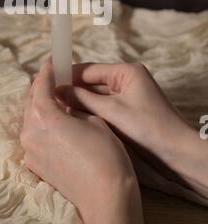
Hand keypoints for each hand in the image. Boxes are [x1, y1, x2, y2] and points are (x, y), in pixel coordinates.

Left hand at [21, 59, 142, 223]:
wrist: (106, 196)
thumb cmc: (106, 155)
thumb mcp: (93, 120)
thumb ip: (74, 106)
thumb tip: (65, 100)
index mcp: (45, 116)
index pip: (41, 84)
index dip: (47, 69)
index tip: (51, 60)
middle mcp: (31, 131)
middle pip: (30, 100)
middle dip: (41, 86)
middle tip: (54, 77)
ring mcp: (30, 150)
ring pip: (30, 118)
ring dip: (40, 105)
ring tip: (56, 98)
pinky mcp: (35, 165)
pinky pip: (33, 136)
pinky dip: (41, 124)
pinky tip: (55, 123)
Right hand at [60, 62, 207, 197]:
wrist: (178, 153)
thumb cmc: (148, 128)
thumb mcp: (112, 111)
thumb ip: (83, 99)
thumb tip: (57, 90)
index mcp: (127, 71)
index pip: (89, 69)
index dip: (67, 76)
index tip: (46, 83)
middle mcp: (127, 79)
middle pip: (91, 82)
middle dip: (72, 91)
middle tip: (48, 99)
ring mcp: (128, 95)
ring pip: (96, 96)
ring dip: (79, 102)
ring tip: (56, 109)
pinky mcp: (128, 111)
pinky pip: (103, 106)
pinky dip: (90, 111)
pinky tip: (73, 118)